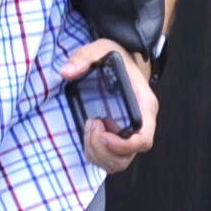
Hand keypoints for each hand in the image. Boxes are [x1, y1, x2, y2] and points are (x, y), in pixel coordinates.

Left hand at [59, 38, 158, 174]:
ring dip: (97, 153)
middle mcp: (141, 123)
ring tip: (89, 128)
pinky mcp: (119, 137)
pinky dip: (96, 155)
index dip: (123, 145)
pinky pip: (111, 159)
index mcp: (143, 105)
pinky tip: (88, 135)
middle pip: (129, 155)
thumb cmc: (116, 57)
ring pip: (119, 161)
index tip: (100, 133)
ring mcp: (130, 133)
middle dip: (102, 149)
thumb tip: (66, 72)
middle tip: (90, 124)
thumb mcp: (100, 48)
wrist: (123, 60)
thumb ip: (83, 57)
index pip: (144, 139)